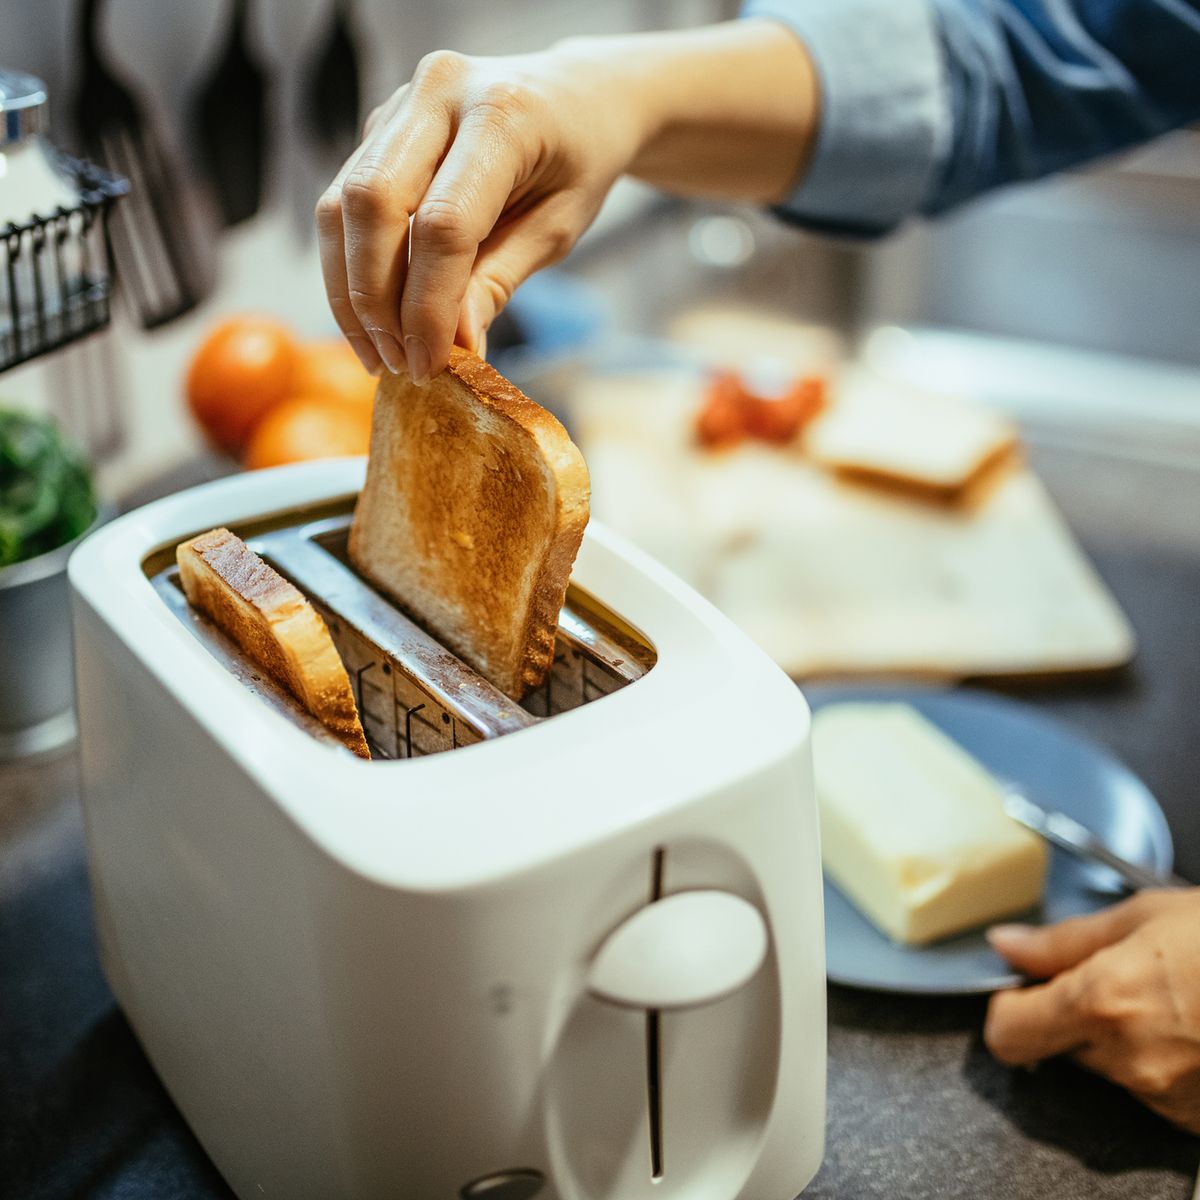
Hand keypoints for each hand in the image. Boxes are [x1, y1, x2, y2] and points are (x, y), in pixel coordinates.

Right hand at [316, 44, 646, 381]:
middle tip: (398, 364)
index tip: (430, 364)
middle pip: (372, 204)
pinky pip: (342, 203)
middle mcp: (438, 92)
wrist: (575, 97)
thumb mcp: (557, 228)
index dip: (428, 306)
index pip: (443, 224)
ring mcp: (398, 104)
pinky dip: (349, 269)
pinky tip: (373, 320)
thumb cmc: (576, 162)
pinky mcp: (377, 128)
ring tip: (379, 355)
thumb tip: (453, 347)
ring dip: (351, 293)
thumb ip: (499, 280)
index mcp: (501, 114)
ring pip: (341, 205)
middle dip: (375, 300)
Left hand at [985, 889, 1199, 1132]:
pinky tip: (1196, 1029)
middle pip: (1060, 1048)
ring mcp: (1169, 1098)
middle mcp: (1131, 1060)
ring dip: (1125, 1038)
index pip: (1007, 1034)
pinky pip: (1157, 1091)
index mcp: (1103, 1003)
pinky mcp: (1199, 1121)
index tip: (1019, 989)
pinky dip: (1166, 1063)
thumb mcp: (1145, 916)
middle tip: (1120, 977)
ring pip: (1112, 1069)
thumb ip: (1065, 940)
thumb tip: (1008, 944)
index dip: (1007, 1007)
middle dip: (1074, 1015)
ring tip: (1175, 997)